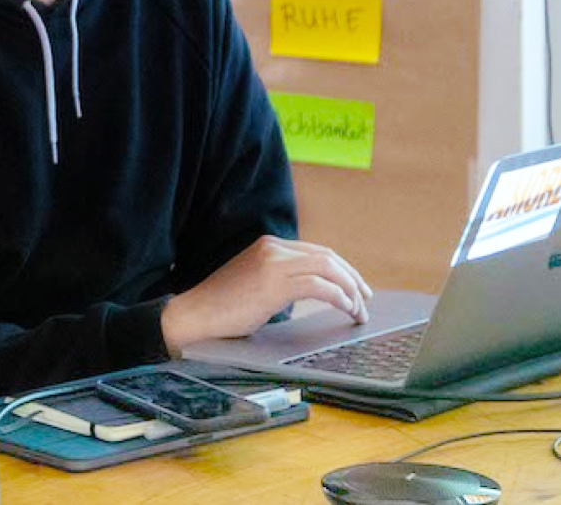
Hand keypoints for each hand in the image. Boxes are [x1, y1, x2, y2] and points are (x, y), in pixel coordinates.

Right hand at [160, 235, 372, 355]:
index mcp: (267, 245)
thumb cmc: (221, 307)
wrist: (194, 314)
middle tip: (366, 299)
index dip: (342, 269)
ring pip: (328, 268)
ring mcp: (273, 264)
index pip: (317, 251)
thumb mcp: (254, 282)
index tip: (355, 287)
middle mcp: (273, 248)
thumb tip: (311, 290)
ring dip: (350, 290)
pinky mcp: (274, 284)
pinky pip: (320, 286)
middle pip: (327, 257)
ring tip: (358, 310)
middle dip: (352, 278)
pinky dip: (339, 298)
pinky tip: (345, 309)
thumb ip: (279, 278)